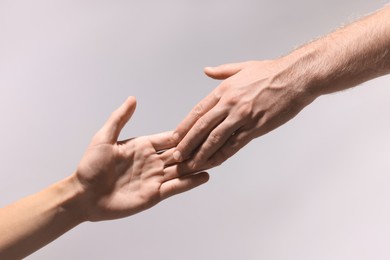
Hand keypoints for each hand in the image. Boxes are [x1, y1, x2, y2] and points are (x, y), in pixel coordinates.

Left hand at [74, 97, 208, 220]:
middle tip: (215, 142)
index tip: (201, 125)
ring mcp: (154, 178)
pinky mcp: (154, 194)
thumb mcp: (104, 138)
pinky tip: (204, 176)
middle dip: (196, 148)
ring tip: (216, 158)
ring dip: (197, 164)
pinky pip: (175, 187)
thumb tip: (133, 99)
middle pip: (179, 153)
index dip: (184, 133)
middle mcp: (152, 161)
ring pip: (181, 169)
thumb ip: (119, 118)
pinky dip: (190, 182)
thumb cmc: (90, 166)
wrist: (83, 195)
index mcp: (143, 146)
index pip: (169, 138)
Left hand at [172, 60, 314, 169]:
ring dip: (201, 153)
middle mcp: (229, 104)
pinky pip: (235, 144)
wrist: (295, 77)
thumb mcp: (242, 67)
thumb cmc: (270, 71)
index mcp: (224, 90)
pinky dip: (222, 155)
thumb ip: (222, 72)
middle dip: (187, 144)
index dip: (184, 127)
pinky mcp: (256, 127)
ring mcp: (242, 116)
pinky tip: (213, 163)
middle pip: (202, 127)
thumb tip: (206, 70)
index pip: (198, 112)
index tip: (174, 138)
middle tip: (176, 157)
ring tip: (190, 165)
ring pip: (216, 138)